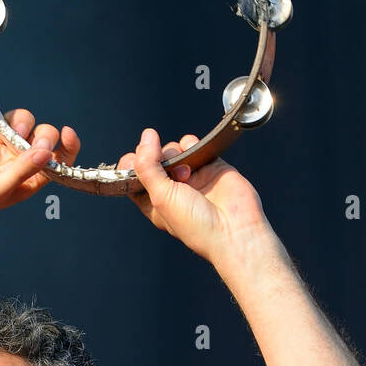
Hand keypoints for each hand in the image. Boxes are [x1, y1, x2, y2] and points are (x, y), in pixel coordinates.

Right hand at [0, 109, 80, 249]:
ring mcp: (3, 152)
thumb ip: (22, 169)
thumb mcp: (0, 189)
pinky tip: (1, 125)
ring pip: (26, 127)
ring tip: (13, 132)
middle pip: (44, 140)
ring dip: (24, 124)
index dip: (68, 147)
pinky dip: (6, 118)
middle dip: (44, 135)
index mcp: (31, 182)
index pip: (59, 161)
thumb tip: (45, 151)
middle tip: (28, 142)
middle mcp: (20, 166)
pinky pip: (3, 122)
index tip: (67, 133)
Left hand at [117, 127, 274, 271]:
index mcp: (154, 203)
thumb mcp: (161, 197)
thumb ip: (147, 166)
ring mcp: (190, 176)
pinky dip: (190, 144)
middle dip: (155, 159)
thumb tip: (146, 136)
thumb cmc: (196, 225)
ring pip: (170, 150)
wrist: (234, 228)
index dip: (130, 167)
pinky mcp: (208, 164)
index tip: (132, 162)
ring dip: (173, 154)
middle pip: (151, 159)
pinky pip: (191, 144)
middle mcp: (171, 189)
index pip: (132, 178)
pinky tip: (195, 158)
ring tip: (186, 173)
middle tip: (166, 172)